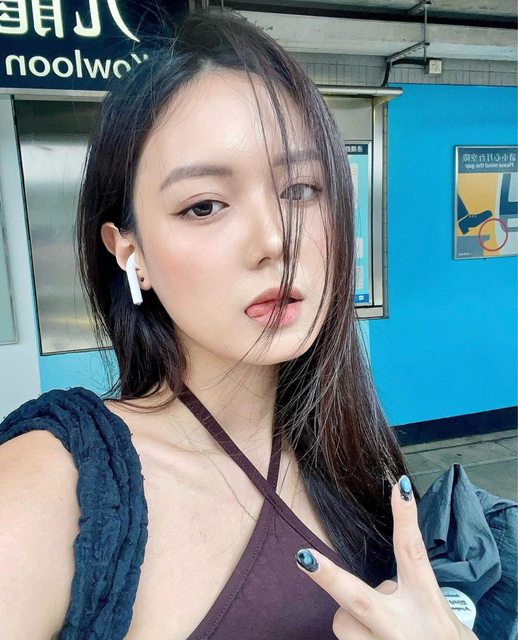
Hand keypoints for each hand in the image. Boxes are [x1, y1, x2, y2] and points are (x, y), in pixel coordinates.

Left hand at [295, 476, 478, 639]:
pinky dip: (357, 634)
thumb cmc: (444, 639)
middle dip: (330, 577)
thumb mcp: (439, 611)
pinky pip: (348, 637)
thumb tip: (382, 584)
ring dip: (352, 617)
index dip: (405, 520)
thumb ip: (408, 590)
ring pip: (344, 620)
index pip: (414, 553)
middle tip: (302, 557)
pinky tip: (377, 639)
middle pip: (360, 598)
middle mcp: (402, 628)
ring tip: (380, 628)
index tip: (401, 487)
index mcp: (428, 604)